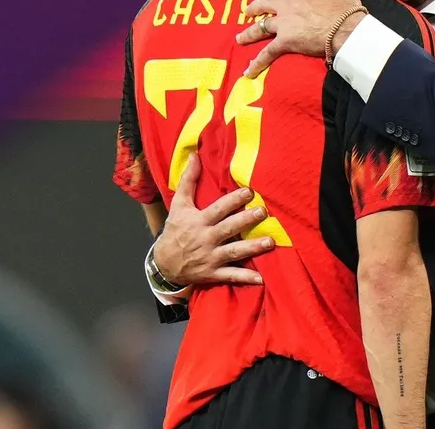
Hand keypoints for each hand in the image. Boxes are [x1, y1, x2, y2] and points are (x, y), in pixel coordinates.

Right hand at [153, 152, 275, 285]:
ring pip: (234, 252)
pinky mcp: (213, 273)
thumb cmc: (176, 230)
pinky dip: (245, 278)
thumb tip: (194, 155)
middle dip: (246, 221)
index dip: (233, 200)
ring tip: (270, 242)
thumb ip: (188, 180)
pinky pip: (231, 276)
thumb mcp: (179, 204)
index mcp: (199, 221)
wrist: (164, 263)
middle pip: (228, 228)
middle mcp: (206, 238)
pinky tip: (261, 279)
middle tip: (263, 212)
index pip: (218, 209)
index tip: (249, 192)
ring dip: (252, 248)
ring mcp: (210, 257)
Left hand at [236, 0, 364, 77]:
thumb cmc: (346, 7)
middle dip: (255, 6)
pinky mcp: (285, 42)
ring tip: (240, 37)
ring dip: (249, 33)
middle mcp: (287, 5)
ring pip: (261, 26)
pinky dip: (258, 62)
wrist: (347, 30)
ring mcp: (284, 24)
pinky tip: (249, 71)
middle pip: (265, 2)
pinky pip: (268, 52)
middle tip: (247, 10)